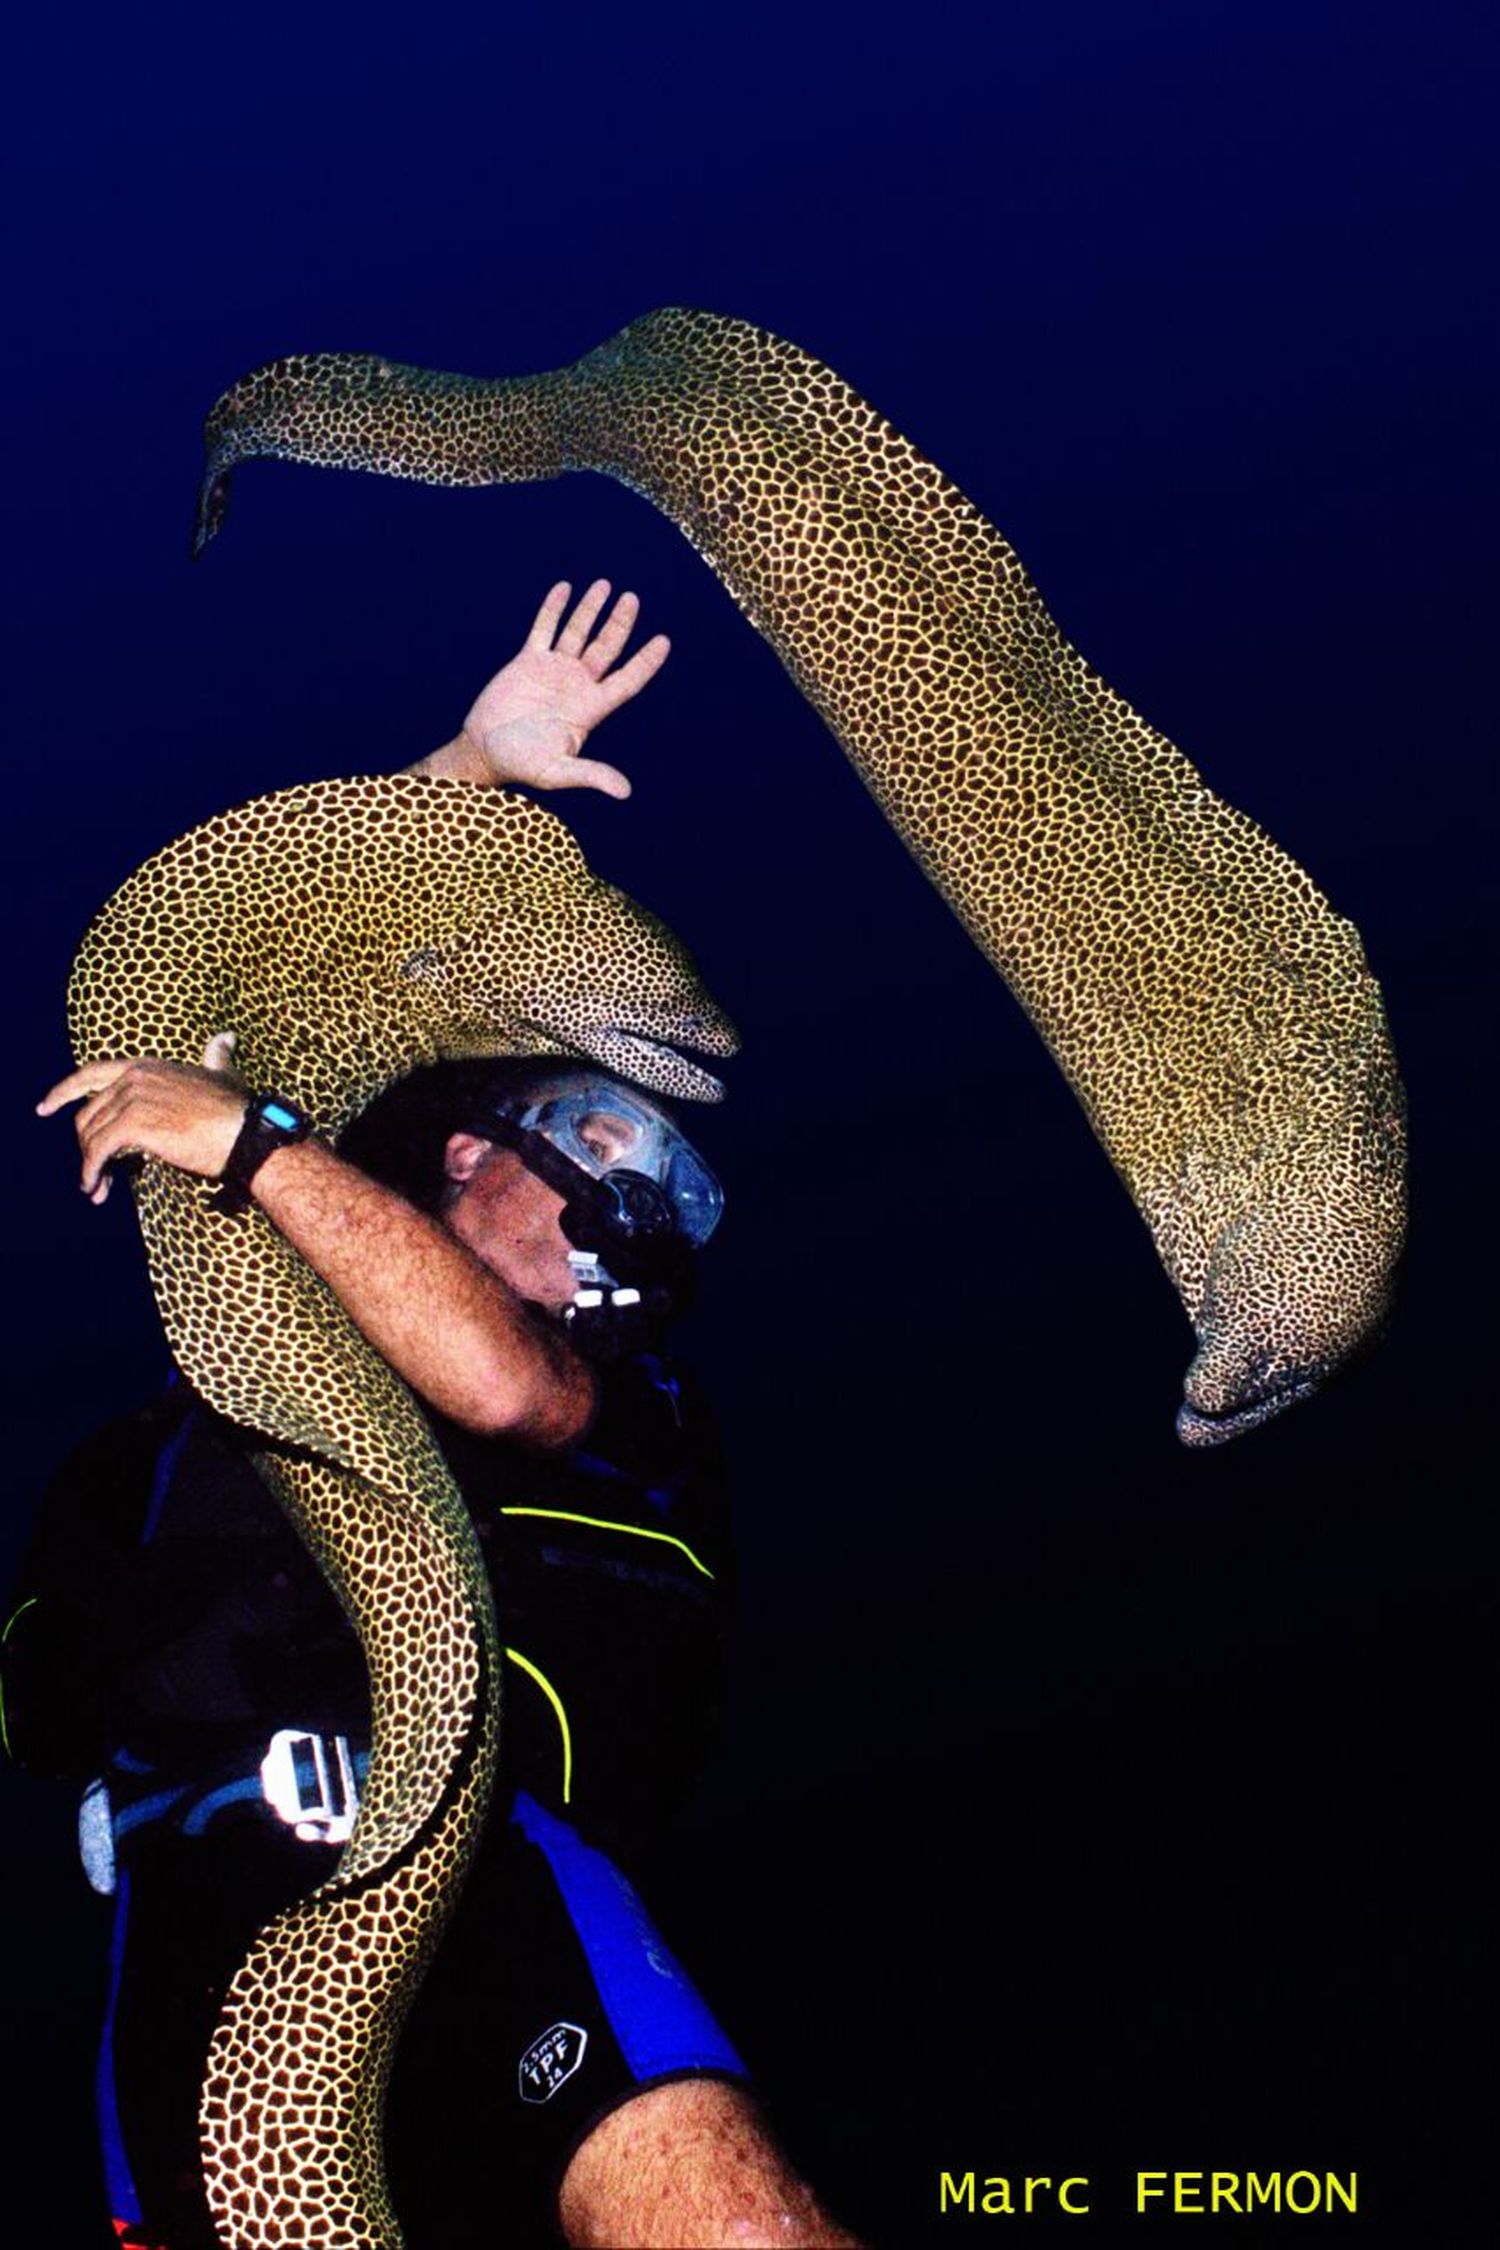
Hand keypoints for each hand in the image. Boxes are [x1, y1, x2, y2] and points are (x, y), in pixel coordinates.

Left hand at [37, 1032, 249, 1203]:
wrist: (247, 1133)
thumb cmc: (239, 1110)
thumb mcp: (223, 1075)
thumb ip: (217, 1056)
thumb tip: (226, 1037)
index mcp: (147, 1066)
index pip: (91, 1073)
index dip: (63, 1090)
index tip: (45, 1107)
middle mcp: (134, 1077)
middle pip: (87, 1113)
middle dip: (84, 1145)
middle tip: (92, 1173)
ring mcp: (132, 1098)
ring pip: (90, 1134)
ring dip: (88, 1165)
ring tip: (95, 1187)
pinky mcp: (134, 1124)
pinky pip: (98, 1150)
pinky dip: (91, 1170)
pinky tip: (95, 1187)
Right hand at [418, 581, 669, 797]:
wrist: (484, 751)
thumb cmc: (522, 765)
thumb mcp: (558, 772)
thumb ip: (590, 775)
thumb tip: (624, 793)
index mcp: (589, 708)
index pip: (627, 680)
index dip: (646, 662)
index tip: (664, 640)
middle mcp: (576, 685)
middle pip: (606, 648)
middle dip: (620, 624)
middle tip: (632, 598)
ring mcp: (553, 671)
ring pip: (577, 632)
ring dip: (590, 609)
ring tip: (605, 585)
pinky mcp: (527, 662)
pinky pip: (544, 629)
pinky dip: (554, 609)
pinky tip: (565, 588)